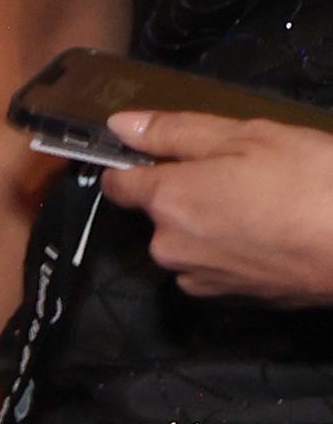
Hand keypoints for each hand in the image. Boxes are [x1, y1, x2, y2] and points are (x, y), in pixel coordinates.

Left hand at [95, 108, 332, 302]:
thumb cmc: (306, 181)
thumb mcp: (245, 136)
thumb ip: (175, 131)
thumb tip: (121, 125)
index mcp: (167, 201)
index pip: (118, 184)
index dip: (131, 164)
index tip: (154, 154)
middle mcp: (168, 246)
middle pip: (159, 213)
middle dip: (187, 191)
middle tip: (240, 171)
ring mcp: (196, 278)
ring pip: (186, 240)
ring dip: (209, 222)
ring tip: (260, 203)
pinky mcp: (225, 298)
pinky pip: (212, 265)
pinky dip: (230, 249)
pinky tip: (266, 233)